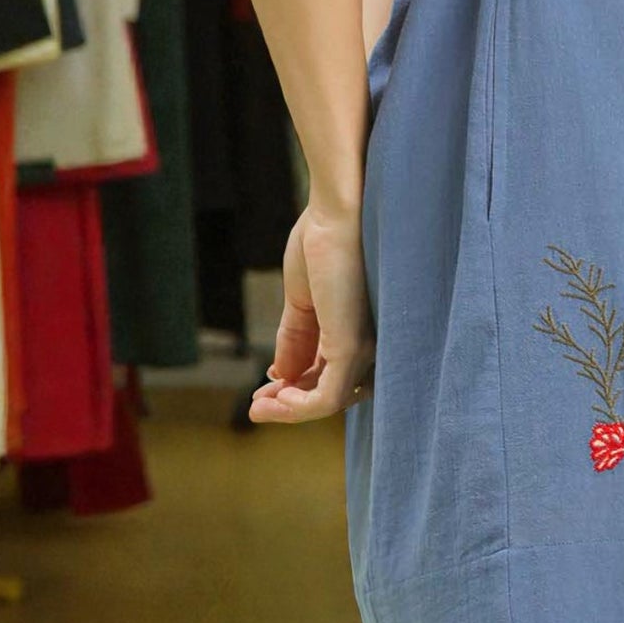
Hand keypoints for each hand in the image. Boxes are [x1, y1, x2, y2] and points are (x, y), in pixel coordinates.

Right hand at [248, 201, 375, 423]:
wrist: (335, 212)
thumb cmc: (324, 243)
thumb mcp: (302, 301)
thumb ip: (295, 339)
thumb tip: (280, 376)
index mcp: (355, 330)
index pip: (330, 375)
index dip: (296, 390)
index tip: (264, 391)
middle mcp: (367, 343)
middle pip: (330, 392)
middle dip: (290, 404)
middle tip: (256, 405)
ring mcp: (362, 348)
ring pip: (329, 402)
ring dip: (288, 410)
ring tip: (257, 406)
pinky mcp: (352, 348)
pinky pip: (326, 399)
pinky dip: (297, 407)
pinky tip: (273, 396)